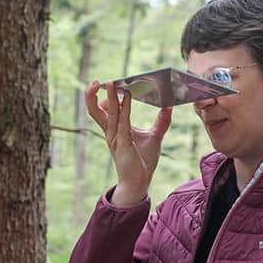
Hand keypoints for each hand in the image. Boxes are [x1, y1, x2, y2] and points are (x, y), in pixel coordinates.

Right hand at [85, 80, 171, 204]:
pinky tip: (127, 96)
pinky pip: (122, 122)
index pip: (102, 111)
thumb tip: (169, 106)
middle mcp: (111, 133)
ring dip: (109, 97)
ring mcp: (116, 138)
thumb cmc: (143, 161)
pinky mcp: (124, 143)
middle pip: (97, 111)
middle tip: (98, 81)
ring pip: (108, 114)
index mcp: (114, 130)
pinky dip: (124, 107)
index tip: (106, 84)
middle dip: (93, 96)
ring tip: (111, 83)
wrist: (139, 182)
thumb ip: (161, 121)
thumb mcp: (155, 136)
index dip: (101, 98)